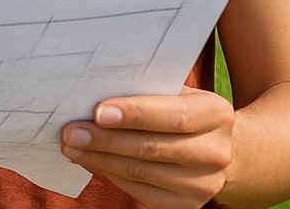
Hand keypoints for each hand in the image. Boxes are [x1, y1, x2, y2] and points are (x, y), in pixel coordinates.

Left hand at [59, 86, 234, 208]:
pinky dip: (110, 174)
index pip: (172, 115)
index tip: (98, 112)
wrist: (218, 148)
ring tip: (72, 147)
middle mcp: (215, 152)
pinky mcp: (186, 205)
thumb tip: (94, 95)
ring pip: (140, 172)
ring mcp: (202, 184)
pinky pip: (139, 190)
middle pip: (150, 147)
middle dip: (105, 140)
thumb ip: (147, 91)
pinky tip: (91, 161)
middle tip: (71, 132)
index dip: (134, 114)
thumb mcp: (177, 93)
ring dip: (100, 159)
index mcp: (216, 114)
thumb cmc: (184, 111)